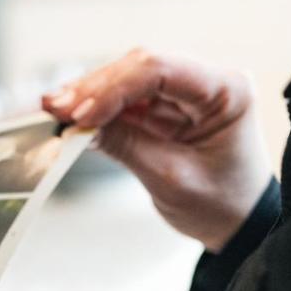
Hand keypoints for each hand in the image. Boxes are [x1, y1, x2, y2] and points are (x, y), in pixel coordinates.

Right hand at [43, 49, 272, 252]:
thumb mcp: (171, 179)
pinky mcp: (164, 109)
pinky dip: (96, 109)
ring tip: (53, 109)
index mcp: (226, 91)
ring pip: (126, 80)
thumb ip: (127, 146)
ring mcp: (183, 94)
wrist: (236, 222)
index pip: (161, 70)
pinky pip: (124, 101)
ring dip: (89, 95)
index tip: (79, 115)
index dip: (114, 88)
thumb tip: (78, 127)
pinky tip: (69, 115)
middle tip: (54, 108)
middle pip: (140, 68)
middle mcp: (206, 81)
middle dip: (94, 88)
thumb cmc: (219, 204)